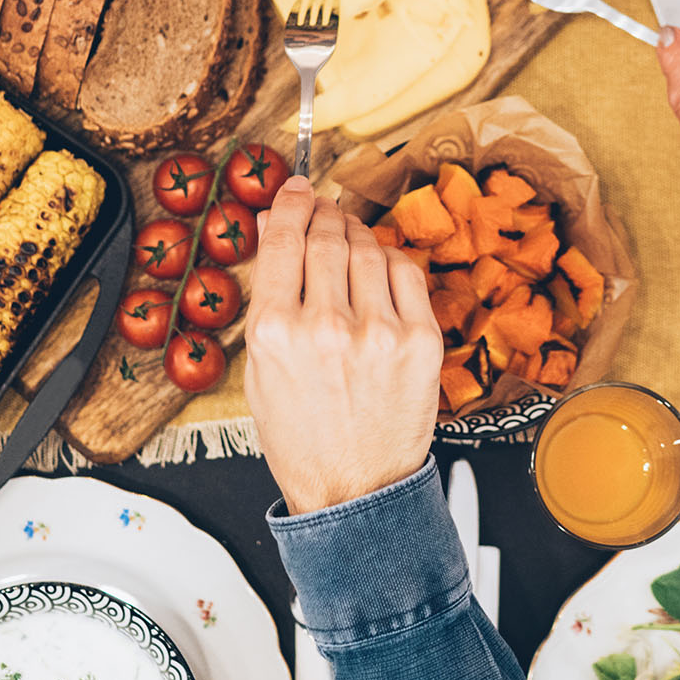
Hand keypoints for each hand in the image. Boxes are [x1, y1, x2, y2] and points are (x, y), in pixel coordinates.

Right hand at [243, 175, 443, 513]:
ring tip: (347, 239)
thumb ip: (269, 298)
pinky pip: (405, 271)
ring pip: (367, 246)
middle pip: (326, 235)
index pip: (283, 239)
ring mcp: (378, 332)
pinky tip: (378, 269)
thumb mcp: (260, 370)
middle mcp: (326, 327)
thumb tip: (281, 231)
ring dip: (355, 233)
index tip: (294, 189)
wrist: (355, 490)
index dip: (290, 202)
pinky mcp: (420, 339)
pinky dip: (389, 260)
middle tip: (320, 209)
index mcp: (275, 332)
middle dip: (322, 213)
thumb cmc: (304, 438)